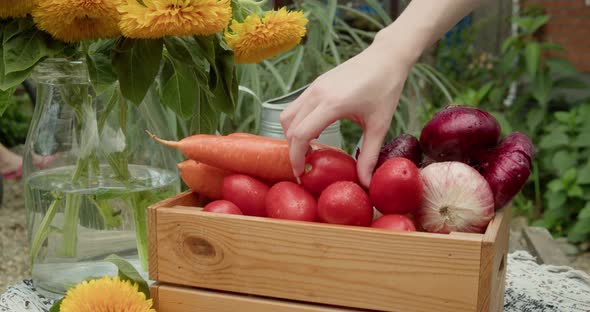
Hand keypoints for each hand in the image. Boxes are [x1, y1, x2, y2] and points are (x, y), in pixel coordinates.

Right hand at [280, 39, 413, 187]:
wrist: (386, 57)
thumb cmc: (385, 89)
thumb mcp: (380, 125)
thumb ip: (369, 155)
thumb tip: (365, 184)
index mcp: (332, 104)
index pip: (300, 135)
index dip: (296, 158)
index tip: (302, 174)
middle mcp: (317, 94)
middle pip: (289, 127)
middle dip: (292, 150)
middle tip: (305, 167)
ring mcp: (314, 86)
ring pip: (287, 115)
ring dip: (292, 135)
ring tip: (308, 150)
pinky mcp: (316, 83)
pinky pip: (296, 106)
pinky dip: (297, 122)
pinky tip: (315, 132)